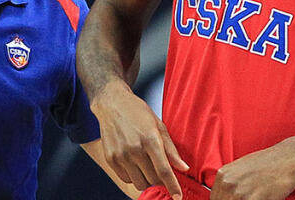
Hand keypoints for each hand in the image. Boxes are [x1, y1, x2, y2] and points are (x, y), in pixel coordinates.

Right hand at [91, 80, 188, 199]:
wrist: (112, 103)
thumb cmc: (138, 112)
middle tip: (161, 170)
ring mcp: (120, 155)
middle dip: (160, 180)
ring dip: (147, 180)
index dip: (173, 186)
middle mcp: (134, 149)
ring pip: (139, 183)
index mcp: (150, 139)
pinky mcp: (111, 159)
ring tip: (147, 167)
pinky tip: (135, 164)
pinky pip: (126, 179)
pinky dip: (133, 176)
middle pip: (152, 179)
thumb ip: (171, 149)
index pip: (164, 170)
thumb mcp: (159, 125)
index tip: (178, 197)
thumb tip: (184, 168)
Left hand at [210, 145, 294, 199]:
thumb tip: (224, 197)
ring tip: (258, 197)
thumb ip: (229, 184)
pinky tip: (264, 198)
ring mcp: (241, 193)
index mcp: (223, 176)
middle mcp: (229, 184)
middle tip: (251, 198)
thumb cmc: (266, 163)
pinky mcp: (255, 199)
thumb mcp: (239, 169)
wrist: (288, 158)